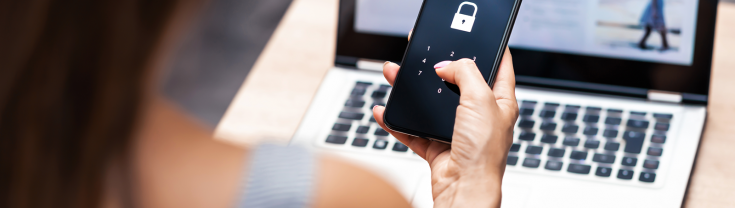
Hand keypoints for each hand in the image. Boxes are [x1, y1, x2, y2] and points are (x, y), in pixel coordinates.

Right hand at [372, 48, 518, 206]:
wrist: (464, 190)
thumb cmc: (483, 154)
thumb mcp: (481, 100)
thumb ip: (465, 73)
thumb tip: (446, 65)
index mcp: (500, 103)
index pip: (499, 69)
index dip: (489, 53)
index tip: (474, 41)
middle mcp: (480, 117)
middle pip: (456, 84)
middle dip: (437, 70)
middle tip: (422, 58)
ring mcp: (457, 132)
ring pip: (431, 105)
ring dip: (411, 92)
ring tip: (395, 77)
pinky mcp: (438, 147)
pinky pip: (414, 130)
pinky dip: (398, 121)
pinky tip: (385, 111)